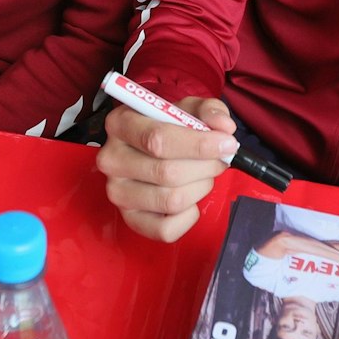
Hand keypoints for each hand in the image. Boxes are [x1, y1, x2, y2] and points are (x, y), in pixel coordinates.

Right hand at [96, 97, 236, 241]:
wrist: (153, 150)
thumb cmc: (171, 127)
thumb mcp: (189, 108)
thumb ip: (210, 111)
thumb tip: (223, 128)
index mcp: (120, 124)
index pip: (158, 140)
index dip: (199, 145)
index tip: (227, 144)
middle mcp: (111, 159)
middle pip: (167, 172)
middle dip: (205, 167)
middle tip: (219, 160)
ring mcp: (117, 193)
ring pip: (171, 200)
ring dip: (200, 188)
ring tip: (203, 175)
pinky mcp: (129, 219)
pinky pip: (166, 230)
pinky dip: (189, 216)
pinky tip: (190, 198)